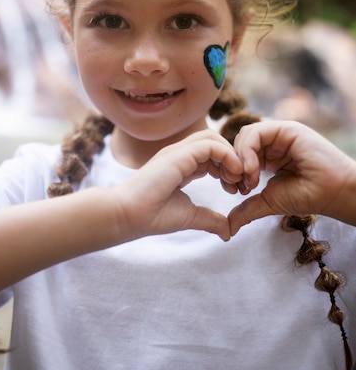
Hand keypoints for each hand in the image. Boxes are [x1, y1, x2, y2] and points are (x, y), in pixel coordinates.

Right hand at [115, 130, 243, 241]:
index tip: (235, 190)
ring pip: (213, 137)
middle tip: (240, 183)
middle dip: (233, 158)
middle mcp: (180, 154)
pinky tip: (231, 176)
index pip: (212, 153)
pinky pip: (211, 145)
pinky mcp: (179, 155)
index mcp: (182, 165)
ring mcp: (178, 152)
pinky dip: (227, 157)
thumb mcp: (190, 216)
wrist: (129, 216)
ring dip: (231, 155)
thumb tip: (228, 232)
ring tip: (236, 179)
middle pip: (215, 141)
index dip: (228, 168)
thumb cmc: (153, 216)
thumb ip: (210, 219)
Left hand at [228, 120, 355, 234]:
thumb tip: (229, 225)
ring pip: (245, 136)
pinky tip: (253, 171)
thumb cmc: (309, 196)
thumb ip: (248, 208)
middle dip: (233, 165)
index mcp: (269, 155)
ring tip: (249, 181)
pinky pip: (256, 133)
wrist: (335, 193)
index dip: (232, 170)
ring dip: (240, 159)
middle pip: (238, 143)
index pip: (238, 153)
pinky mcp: (286, 129)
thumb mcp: (270, 201)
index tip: (237, 191)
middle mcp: (273, 141)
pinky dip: (247, 152)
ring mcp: (280, 133)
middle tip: (239, 186)